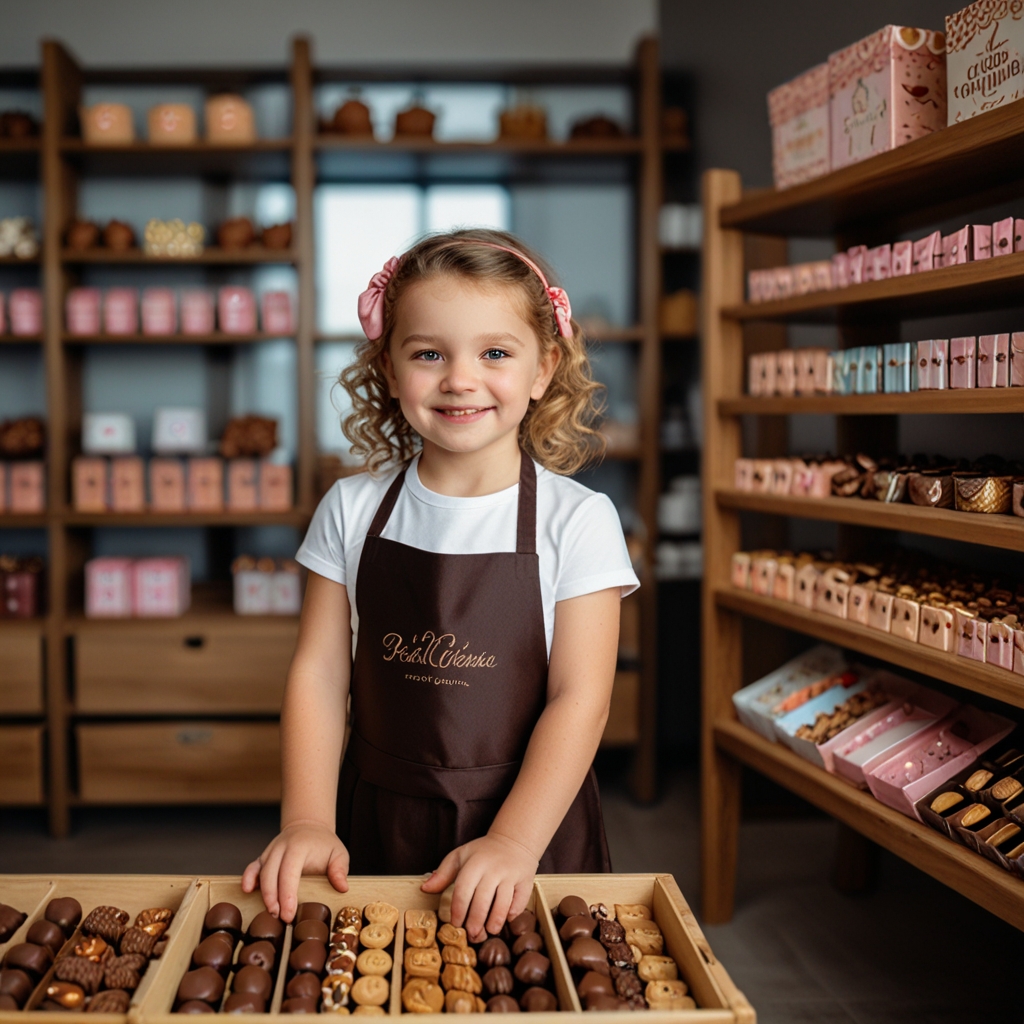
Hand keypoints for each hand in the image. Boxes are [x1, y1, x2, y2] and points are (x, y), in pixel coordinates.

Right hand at [241, 821, 348, 921]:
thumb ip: (339, 869)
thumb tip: (342, 887)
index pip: (289, 872)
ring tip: (270, 912)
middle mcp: (282, 847)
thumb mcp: (338, 853)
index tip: (288, 914)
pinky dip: (248, 878)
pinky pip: (252, 867)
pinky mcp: (264, 857)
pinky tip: (247, 891)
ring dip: (262, 893)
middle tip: (279, 918)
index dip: (287, 894)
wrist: (309, 827)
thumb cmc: (324, 844)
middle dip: (272, 898)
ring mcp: (271, 851)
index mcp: (299, 847)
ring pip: (260, 872)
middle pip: (271, 873)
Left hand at [421, 832, 537, 940]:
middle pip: (483, 901)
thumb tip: (424, 889)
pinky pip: (519, 903)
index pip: (464, 890)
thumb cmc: (483, 852)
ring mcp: (511, 875)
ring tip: (488, 931)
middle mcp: (494, 869)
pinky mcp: (526, 881)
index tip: (456, 924)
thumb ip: (443, 873)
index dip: (459, 910)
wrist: (515, 840)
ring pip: (503, 905)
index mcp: (475, 863)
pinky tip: (505, 920)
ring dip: (494, 923)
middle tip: (472, 935)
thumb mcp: (461, 856)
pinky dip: (512, 914)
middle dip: (475, 922)